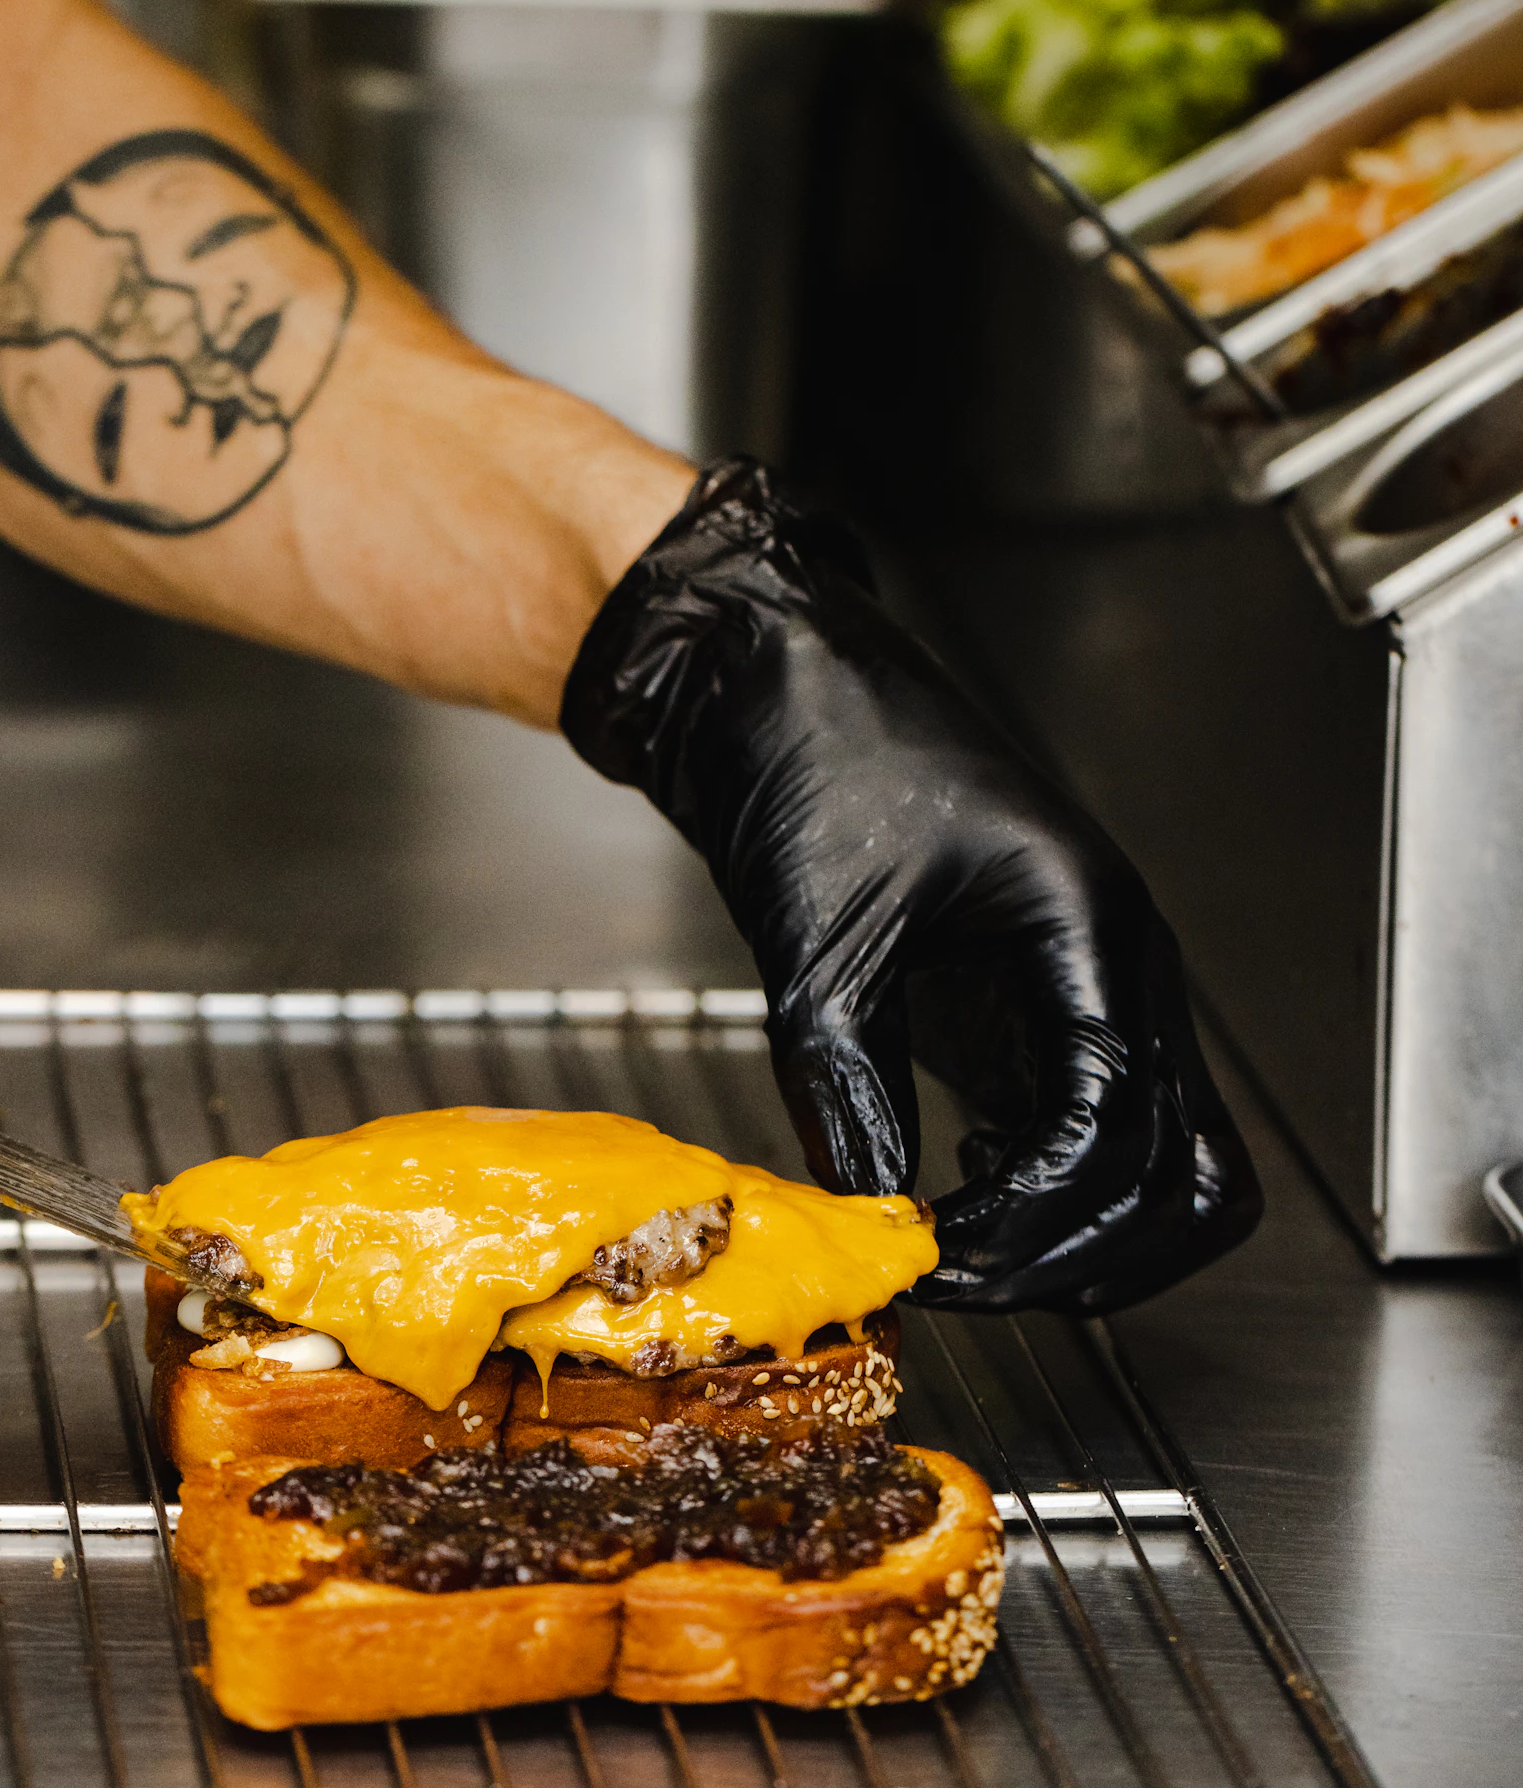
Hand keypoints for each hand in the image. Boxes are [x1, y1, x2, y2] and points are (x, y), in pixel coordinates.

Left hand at [560, 460, 1260, 1313]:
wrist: (778, 675)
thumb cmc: (816, 753)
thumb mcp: (820, 939)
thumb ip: (847, 1083)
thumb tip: (867, 1211)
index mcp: (1089, 928)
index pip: (1118, 1127)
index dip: (1039, 1220)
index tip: (945, 1259)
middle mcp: (1121, 958)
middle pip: (1179, 1166)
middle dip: (1083, 1250)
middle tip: (967, 1281)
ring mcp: (1096, 978)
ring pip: (1168, 1154)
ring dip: (1090, 1229)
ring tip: (973, 1252)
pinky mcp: (1046, 994)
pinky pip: (1107, 1118)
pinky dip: (1063, 1183)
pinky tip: (970, 1191)